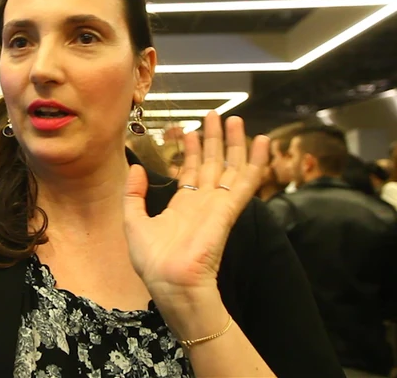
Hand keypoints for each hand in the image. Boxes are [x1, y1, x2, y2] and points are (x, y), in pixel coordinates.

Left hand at [123, 112, 268, 303]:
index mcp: (182, 207)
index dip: (190, 151)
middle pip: (211, 163)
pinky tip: (262, 140)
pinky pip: (246, 181)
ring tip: (235, 120)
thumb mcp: (133, 221)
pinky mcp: (228, 209)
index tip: (190, 131)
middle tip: (215, 115)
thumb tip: (137, 168)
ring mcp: (217, 204)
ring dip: (234, 143)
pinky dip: (256, 160)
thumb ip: (133, 194)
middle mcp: (202, 203)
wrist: (171, 282)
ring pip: (230, 167)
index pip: (190, 172)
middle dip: (213, 139)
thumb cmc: (153, 260)